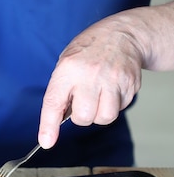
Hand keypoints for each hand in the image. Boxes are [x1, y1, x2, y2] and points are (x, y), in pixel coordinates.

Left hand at [37, 12, 144, 148]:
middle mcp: (90, 74)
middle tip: (83, 101)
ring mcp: (112, 80)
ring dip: (99, 114)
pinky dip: (114, 105)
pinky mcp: (129, 85)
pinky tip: (111, 90)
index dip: (49, 125)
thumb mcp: (66, 63)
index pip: (54, 102)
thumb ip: (61, 90)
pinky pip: (120, 110)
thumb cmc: (89, 50)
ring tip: (98, 97)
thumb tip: (58, 120)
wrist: (122, 35)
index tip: (47, 141)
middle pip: (83, 117)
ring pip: (104, 118)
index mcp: (68, 68)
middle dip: (82, 116)